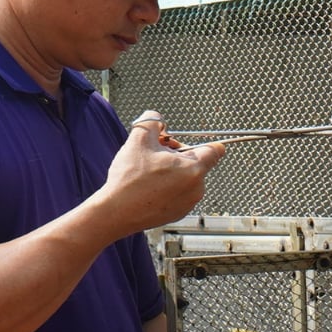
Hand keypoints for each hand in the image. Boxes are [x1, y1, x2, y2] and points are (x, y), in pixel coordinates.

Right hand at [87, 112, 225, 241]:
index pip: (215, 150)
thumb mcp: (139, 138)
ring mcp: (188, 203)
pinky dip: (168, 187)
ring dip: (172, 170)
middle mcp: (196, 188)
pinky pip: (178, 193)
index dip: (207, 142)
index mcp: (194, 169)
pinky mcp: (177, 213)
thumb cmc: (130, 179)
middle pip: (196, 162)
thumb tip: (157, 118)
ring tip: (149, 171)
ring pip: (186, 178)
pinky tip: (149, 186)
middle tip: (156, 152)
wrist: (116, 212)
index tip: (199, 141)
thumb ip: (153, 120)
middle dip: (177, 153)